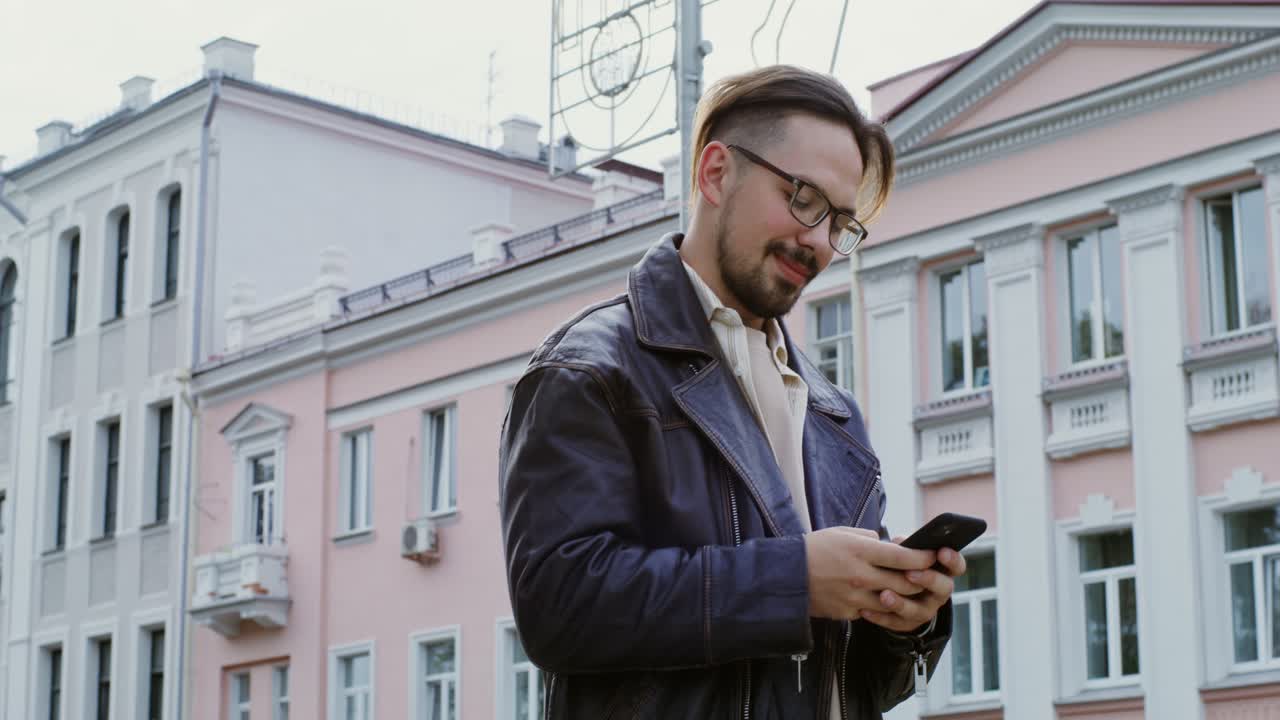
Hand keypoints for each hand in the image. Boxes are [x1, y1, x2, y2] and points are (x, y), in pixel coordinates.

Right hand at [804, 527, 936, 620]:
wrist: (785, 576)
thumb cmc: (814, 549)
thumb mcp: (842, 533)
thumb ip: (870, 538)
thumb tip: (892, 545)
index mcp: (860, 551)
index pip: (903, 557)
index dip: (924, 557)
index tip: (933, 555)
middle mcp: (860, 575)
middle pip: (906, 583)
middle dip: (921, 579)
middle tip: (925, 575)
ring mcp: (855, 597)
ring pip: (894, 602)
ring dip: (904, 596)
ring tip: (906, 588)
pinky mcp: (848, 613)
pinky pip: (874, 612)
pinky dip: (881, 605)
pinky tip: (879, 597)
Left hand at [858, 542, 966, 633]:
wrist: (891, 590)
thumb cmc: (899, 565)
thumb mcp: (904, 554)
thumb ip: (905, 548)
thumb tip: (900, 542)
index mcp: (942, 572)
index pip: (957, 566)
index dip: (952, 559)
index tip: (941, 551)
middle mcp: (938, 593)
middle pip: (944, 588)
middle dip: (928, 579)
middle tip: (910, 573)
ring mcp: (925, 610)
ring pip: (919, 611)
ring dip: (901, 603)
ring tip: (885, 595)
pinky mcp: (908, 624)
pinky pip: (896, 623)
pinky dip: (880, 617)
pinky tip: (866, 610)